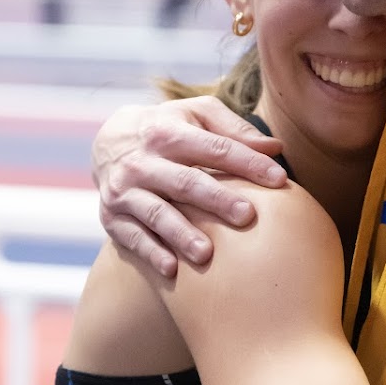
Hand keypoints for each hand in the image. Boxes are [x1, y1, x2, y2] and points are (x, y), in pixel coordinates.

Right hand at [92, 98, 286, 276]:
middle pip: (185, 182)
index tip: (279, 179)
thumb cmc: (169, 129)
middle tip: (246, 216)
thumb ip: (234, 130)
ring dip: (181, 234)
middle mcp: (143, 161)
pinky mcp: (112, 216)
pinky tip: (172, 269)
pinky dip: (150, 252)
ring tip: (207, 253)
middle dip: (216, 200)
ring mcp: (125, 190)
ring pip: (156, 213)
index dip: (248, 162)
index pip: (215, 148)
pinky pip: (132, 237)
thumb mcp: (196, 115)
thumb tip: (276, 147)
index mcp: (169, 132)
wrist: (106, 141)